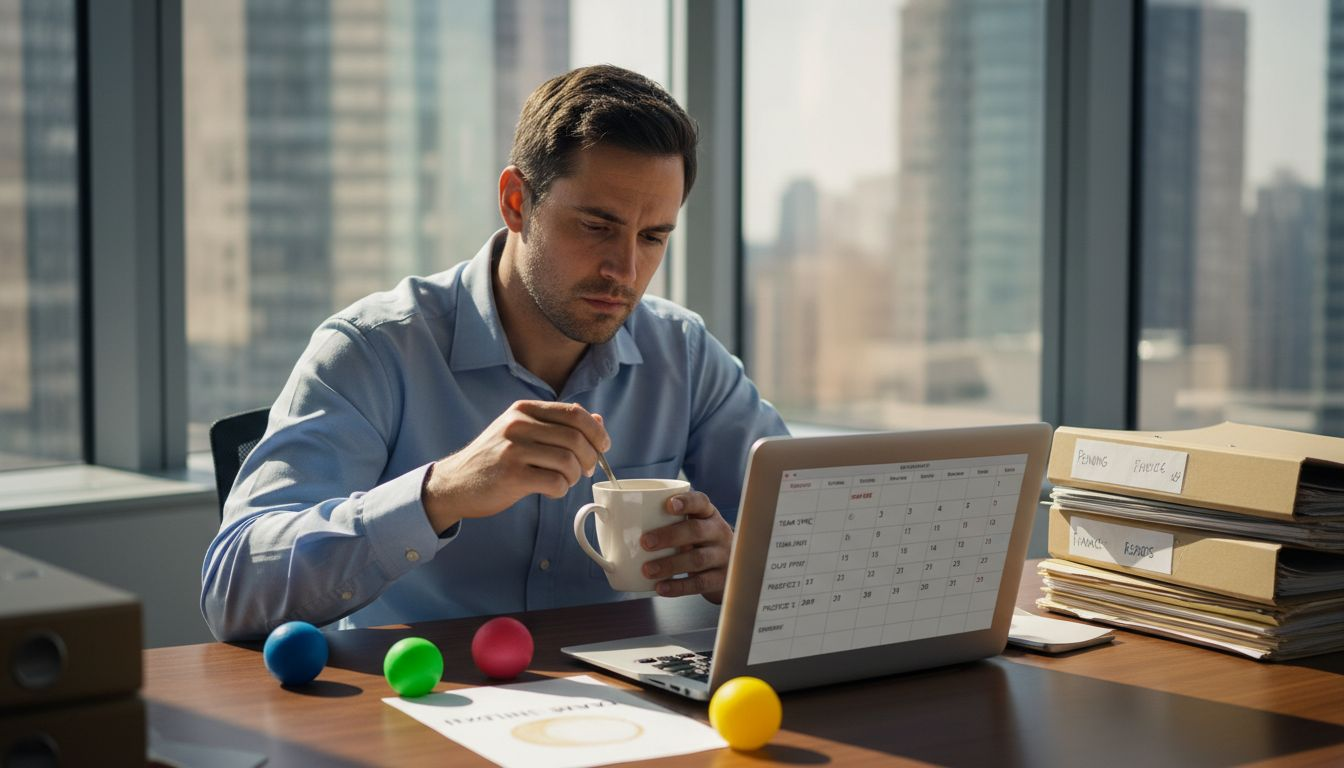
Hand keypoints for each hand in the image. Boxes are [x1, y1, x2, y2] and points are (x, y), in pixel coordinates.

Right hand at [421, 401, 608, 532]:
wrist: (454, 484)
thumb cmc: (494, 459)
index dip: (596, 432)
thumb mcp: (522, 432)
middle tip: (585, 471)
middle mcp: (518, 424)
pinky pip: (555, 482)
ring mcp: (513, 450)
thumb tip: (598, 421)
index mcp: (523, 409)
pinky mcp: (511, 476)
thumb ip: (558, 425)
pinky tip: (550, 490)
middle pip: (576, 438)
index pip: (574, 413)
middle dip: (589, 458)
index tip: (603, 447)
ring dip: (574, 476)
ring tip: (564, 481)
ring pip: (568, 461)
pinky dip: (561, 490)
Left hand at [639, 491, 732, 602]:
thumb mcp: (690, 527)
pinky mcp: (720, 579)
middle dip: (669, 536)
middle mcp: (718, 532)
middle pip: (696, 530)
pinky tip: (661, 588)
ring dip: (670, 565)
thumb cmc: (698, 543)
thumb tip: (612, 520)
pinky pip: (700, 583)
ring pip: (697, 559)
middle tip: (645, 542)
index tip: (668, 504)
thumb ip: (664, 523)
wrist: (731, 569)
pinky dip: (678, 587)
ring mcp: (722, 556)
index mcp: (708, 514)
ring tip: (647, 570)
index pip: (701, 502)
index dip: (686, 502)